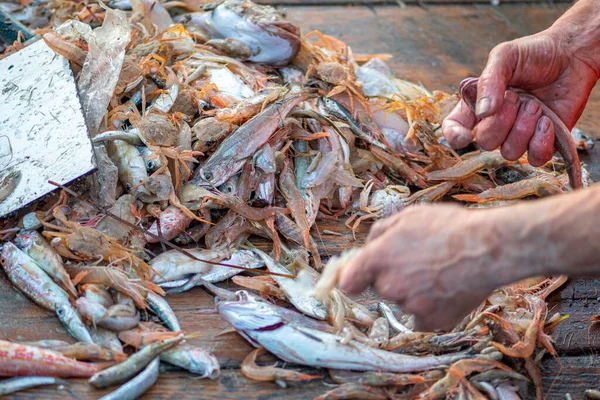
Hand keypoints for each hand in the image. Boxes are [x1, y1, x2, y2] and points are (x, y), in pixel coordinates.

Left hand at [338, 204, 524, 330]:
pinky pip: (423, 316)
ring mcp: (410, 306)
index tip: (356, 281)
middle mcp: (389, 285)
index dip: (353, 280)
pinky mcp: (432, 321)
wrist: (487, 249)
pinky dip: (432, 307)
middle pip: (381, 288)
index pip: (349, 281)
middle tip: (419, 262)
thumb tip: (369, 245)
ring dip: (414, 292)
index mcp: (378, 258)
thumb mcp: (409, 216)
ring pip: (404, 301)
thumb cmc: (449, 227)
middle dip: (394, 277)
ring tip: (440, 272)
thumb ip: (380, 232)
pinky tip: (447, 289)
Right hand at [442, 28, 598, 166]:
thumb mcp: (505, 56)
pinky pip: (535, 159)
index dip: (455, 136)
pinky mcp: (543, 141)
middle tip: (519, 98)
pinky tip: (547, 122)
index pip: (455, 127)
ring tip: (536, 106)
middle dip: (502, 122)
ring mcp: (519, 134)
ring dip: (524, 129)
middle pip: (485, 143)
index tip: (466, 136)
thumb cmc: (535, 54)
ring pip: (510, 153)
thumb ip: (489, 81)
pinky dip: (541, 143)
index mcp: (479, 103)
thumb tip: (484, 112)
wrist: (572, 55)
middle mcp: (496, 122)